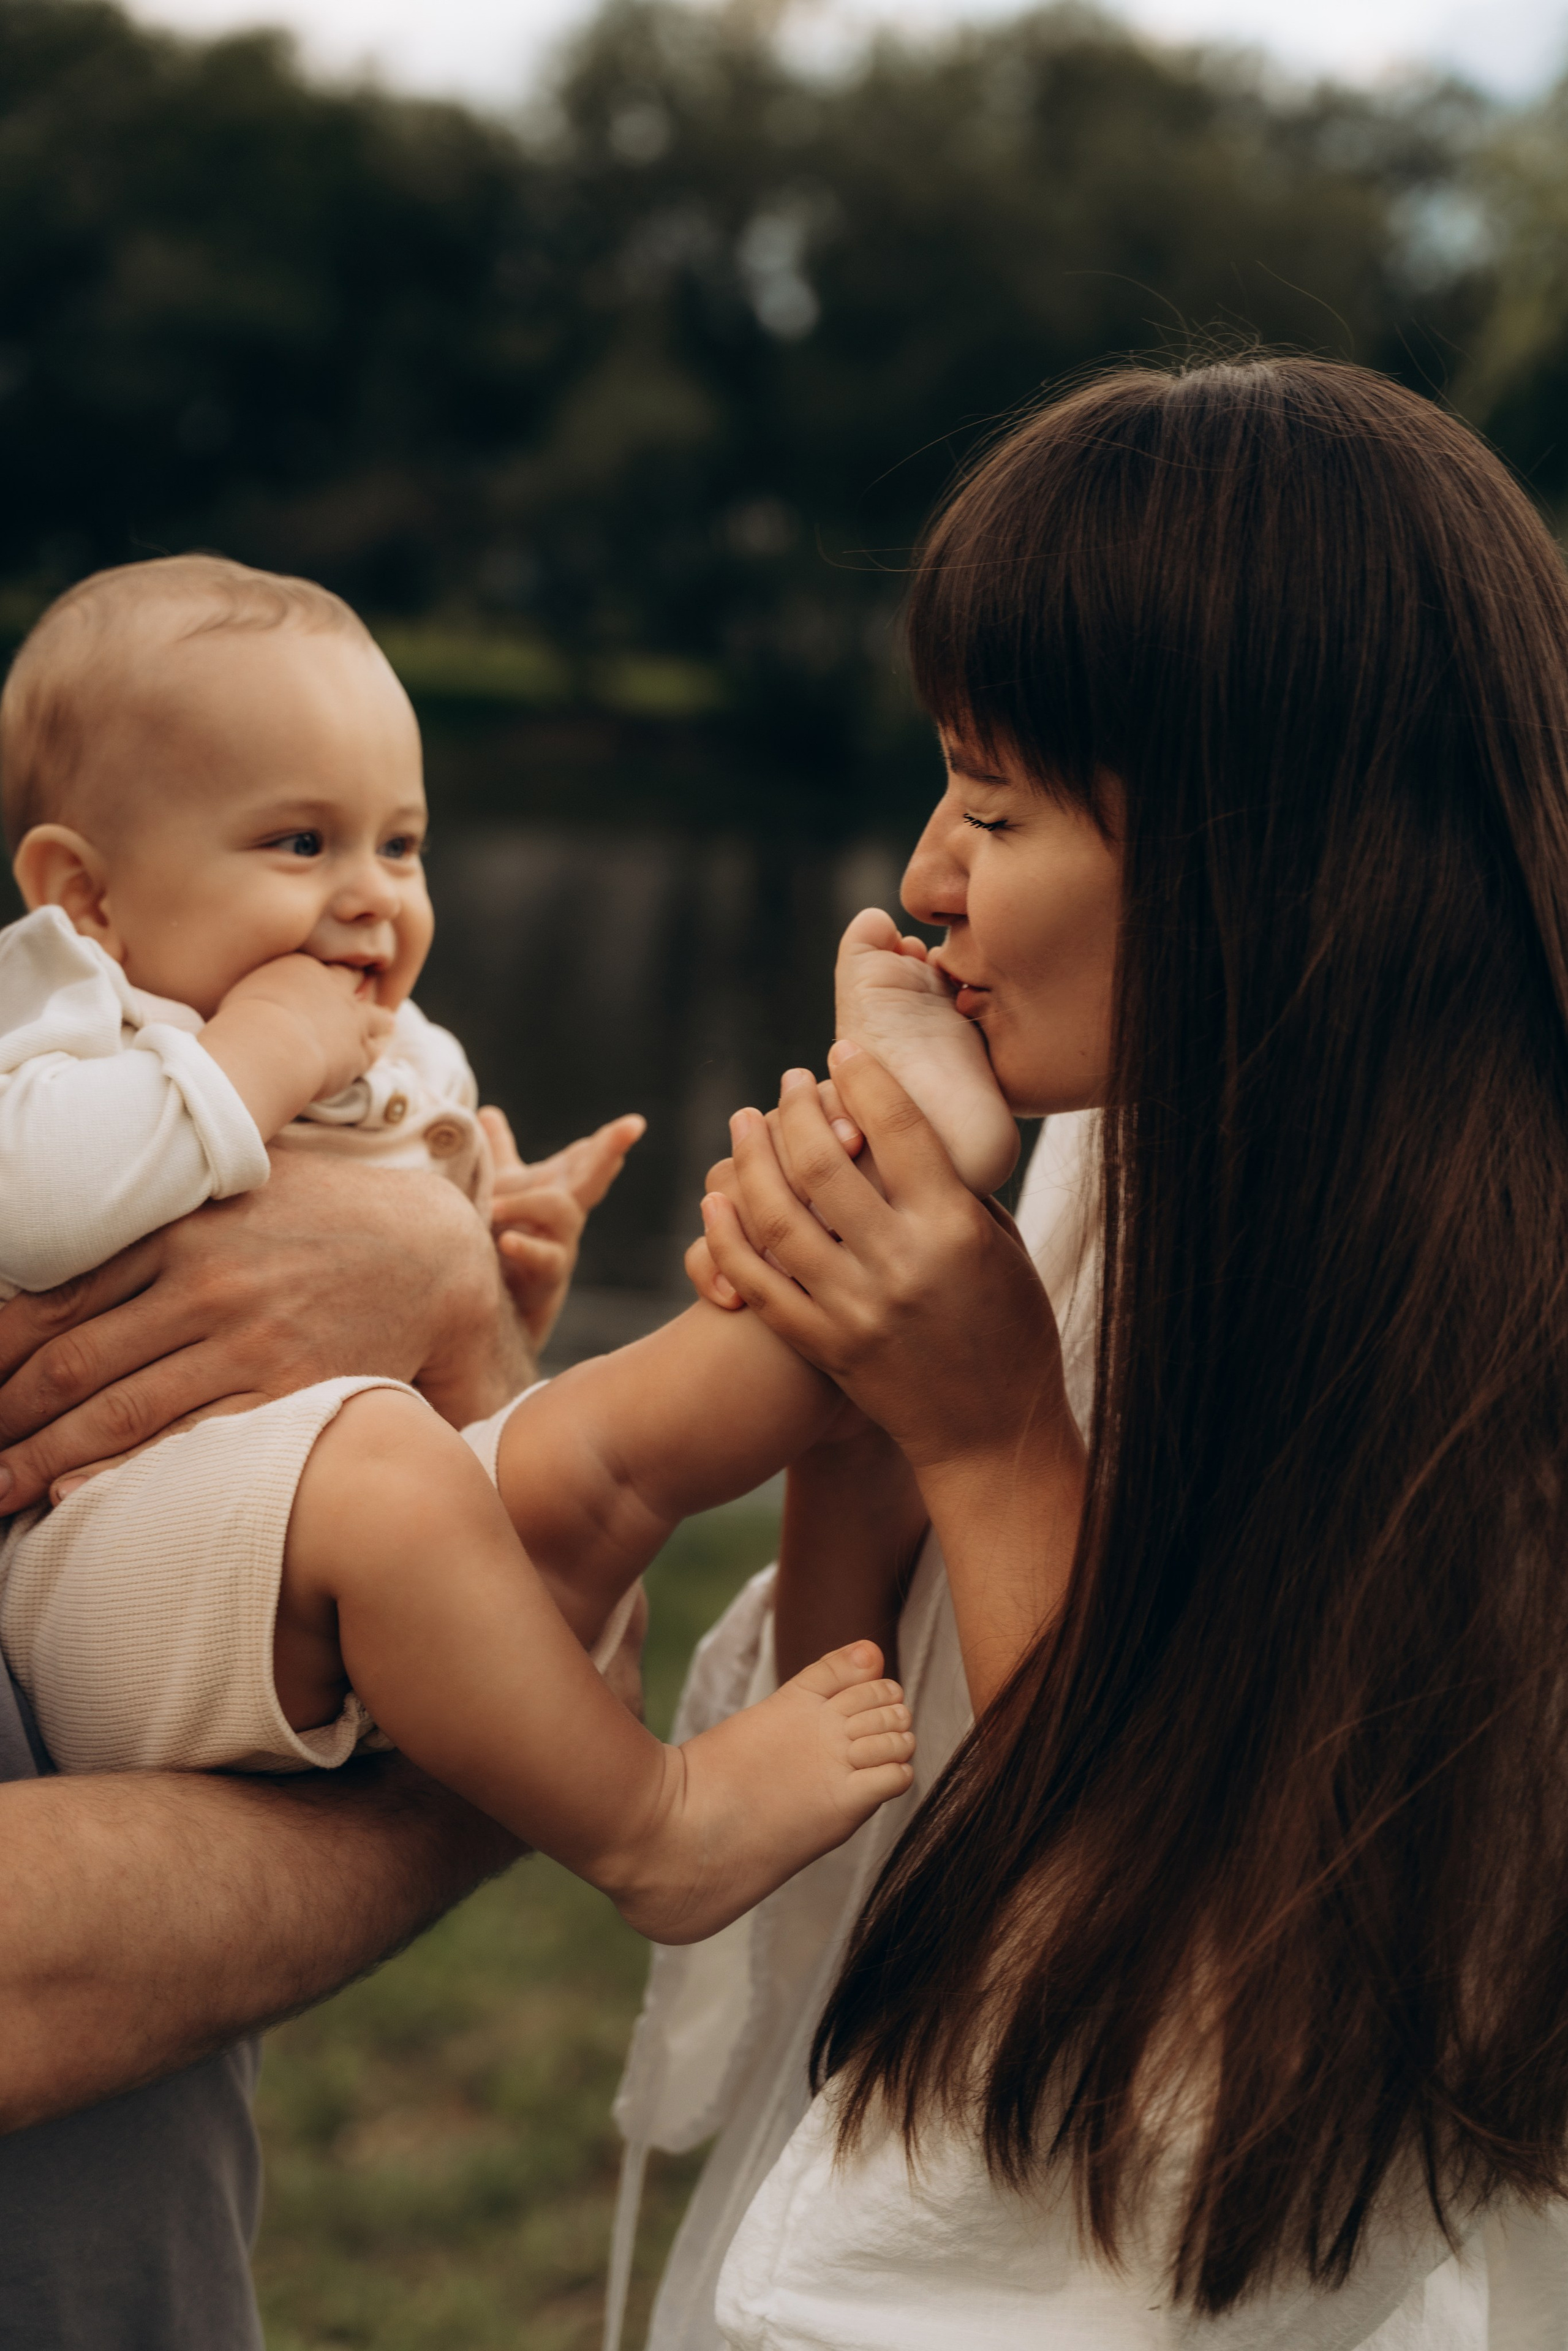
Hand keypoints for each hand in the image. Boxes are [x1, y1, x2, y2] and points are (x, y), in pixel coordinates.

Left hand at [0, 1152, 531, 1511]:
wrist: (431, 1254)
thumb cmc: (321, 1210)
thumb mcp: (236, 1179)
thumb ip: (158, 1199)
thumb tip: (66, 1224)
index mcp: (178, 1229)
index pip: (54, 1300)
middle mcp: (203, 1286)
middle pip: (71, 1365)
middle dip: (3, 1416)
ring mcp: (246, 1343)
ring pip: (116, 1411)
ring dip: (40, 1458)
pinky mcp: (287, 1391)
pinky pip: (189, 1442)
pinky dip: (122, 1470)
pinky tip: (69, 1495)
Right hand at [222, 954, 392, 1096]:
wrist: (269, 1045)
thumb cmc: (241, 1019)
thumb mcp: (240, 993)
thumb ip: (254, 989)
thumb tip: (245, 993)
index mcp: (303, 968)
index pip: (320, 963)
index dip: (325, 971)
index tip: (324, 978)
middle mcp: (333, 988)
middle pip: (353, 980)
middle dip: (357, 983)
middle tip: (361, 988)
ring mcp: (352, 1020)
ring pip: (377, 1015)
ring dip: (380, 1019)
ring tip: (385, 1021)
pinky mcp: (359, 1052)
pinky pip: (376, 1048)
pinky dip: (377, 1048)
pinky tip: (379, 1048)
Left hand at [482, 1108, 645, 1350]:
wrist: (501, 1296)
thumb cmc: (507, 1234)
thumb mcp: (503, 1188)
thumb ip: (500, 1150)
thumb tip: (488, 1110)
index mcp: (560, 1188)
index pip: (587, 1157)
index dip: (609, 1140)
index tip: (633, 1124)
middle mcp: (567, 1214)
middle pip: (594, 1177)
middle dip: (610, 1151)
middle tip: (630, 1129)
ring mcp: (562, 1243)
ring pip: (562, 1212)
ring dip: (526, 1204)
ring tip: (492, 1207)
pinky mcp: (546, 1276)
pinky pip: (542, 1259)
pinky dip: (524, 1248)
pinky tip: (506, 1241)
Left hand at [701, 1045, 1085, 1709]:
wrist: (992, 1434)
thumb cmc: (1011, 1329)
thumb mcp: (1001, 1248)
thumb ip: (953, 1191)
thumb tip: (906, 1126)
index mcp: (954, 1230)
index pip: (897, 1130)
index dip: (863, 1078)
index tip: (841, 1050)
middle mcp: (900, 1265)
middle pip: (824, 1161)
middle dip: (798, 1107)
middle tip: (787, 1082)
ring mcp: (855, 1310)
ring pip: (777, 1217)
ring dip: (750, 1160)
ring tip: (743, 1123)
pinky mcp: (824, 1348)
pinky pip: (758, 1284)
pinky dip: (728, 1237)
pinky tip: (716, 1202)